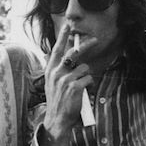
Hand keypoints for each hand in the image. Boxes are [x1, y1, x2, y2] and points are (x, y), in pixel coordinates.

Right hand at [42, 23, 93, 138]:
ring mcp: (64, 79)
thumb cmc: (58, 101)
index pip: (57, 49)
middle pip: (73, 52)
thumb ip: (58, 70)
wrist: (57, 119)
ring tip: (80, 87)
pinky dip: (89, 85)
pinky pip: (88, 79)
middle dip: (86, 45)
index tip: (67, 26)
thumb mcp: (53, 83)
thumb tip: (68, 58)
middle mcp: (56, 73)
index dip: (62, 37)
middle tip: (95, 40)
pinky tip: (82, 93)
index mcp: (50, 70)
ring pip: (84, 68)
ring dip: (86, 76)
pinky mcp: (74, 87)